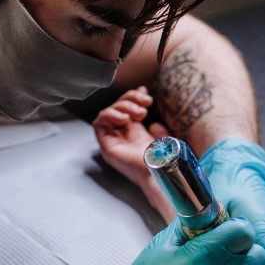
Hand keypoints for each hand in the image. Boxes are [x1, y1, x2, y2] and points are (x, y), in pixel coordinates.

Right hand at [93, 88, 174, 220]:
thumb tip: (154, 123)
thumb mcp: (164, 139)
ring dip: (123, 106)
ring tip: (140, 113)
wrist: (162, 172)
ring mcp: (113, 141)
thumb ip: (159, 129)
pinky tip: (125, 119)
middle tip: (146, 104)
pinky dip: (110, 115)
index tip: (145, 92)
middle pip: (117, 107)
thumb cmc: (165, 160)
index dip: (133, 97)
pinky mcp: (107, 146)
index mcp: (135, 133)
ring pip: (108, 112)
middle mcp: (122, 136)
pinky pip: (99, 123)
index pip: (127, 108)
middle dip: (130, 99)